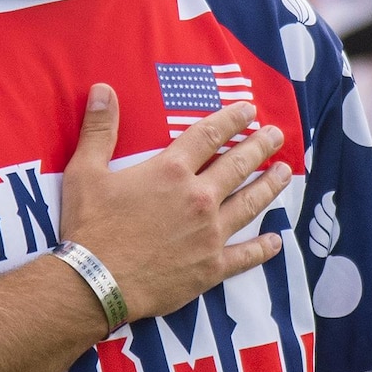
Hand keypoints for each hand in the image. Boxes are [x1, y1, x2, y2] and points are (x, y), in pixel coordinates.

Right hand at [57, 86, 289, 324]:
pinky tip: (275, 241)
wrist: (95, 282)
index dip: (231, 119)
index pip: (209, 135)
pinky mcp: (212, 266)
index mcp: (172, 170)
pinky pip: (245, 255)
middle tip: (277, 135)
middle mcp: (199, 197)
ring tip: (286, 173)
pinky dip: (262, 248)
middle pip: (238, 165)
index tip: (249, 110)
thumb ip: (99, 129)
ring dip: (270, 186)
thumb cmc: (89, 226)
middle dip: (261, 146)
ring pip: (250, 203)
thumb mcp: (85, 171)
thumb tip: (103, 89)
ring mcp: (210, 233)